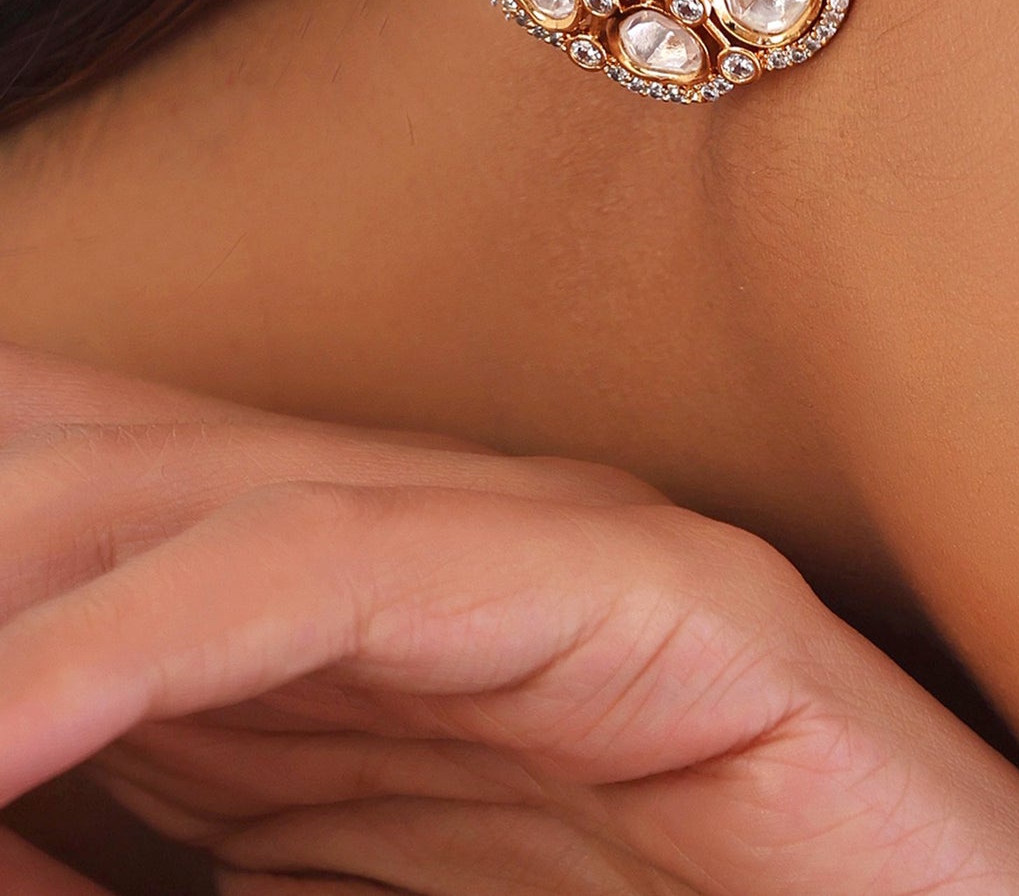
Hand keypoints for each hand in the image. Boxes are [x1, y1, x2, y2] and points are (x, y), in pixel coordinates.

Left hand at [0, 345, 1018, 894]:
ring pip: (177, 498)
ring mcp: (533, 547)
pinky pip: (334, 576)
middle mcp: (411, 551)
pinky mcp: (648, 587)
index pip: (58, 517)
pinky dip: (137, 639)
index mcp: (322, 638)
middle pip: (79, 468)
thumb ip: (134, 869)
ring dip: (2, 584)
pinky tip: (10, 725)